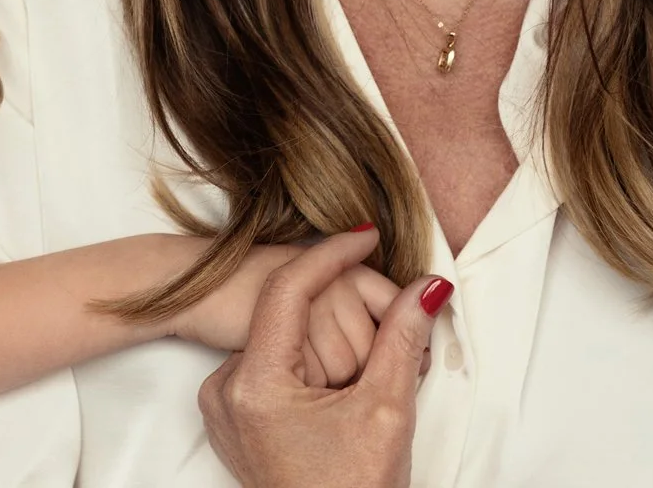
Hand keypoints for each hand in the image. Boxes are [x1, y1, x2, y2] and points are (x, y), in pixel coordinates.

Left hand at [197, 229, 452, 487]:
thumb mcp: (387, 411)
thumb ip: (403, 338)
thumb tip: (426, 286)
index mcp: (254, 385)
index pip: (290, 287)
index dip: (332, 254)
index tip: (366, 236)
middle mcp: (227, 390)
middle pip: (288, 313)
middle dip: (343, 306)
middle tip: (392, 309)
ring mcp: (225, 405)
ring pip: (282, 337)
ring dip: (330, 334)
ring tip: (376, 353)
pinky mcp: (235, 417)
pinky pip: (272, 363)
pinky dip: (312, 359)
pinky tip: (346, 376)